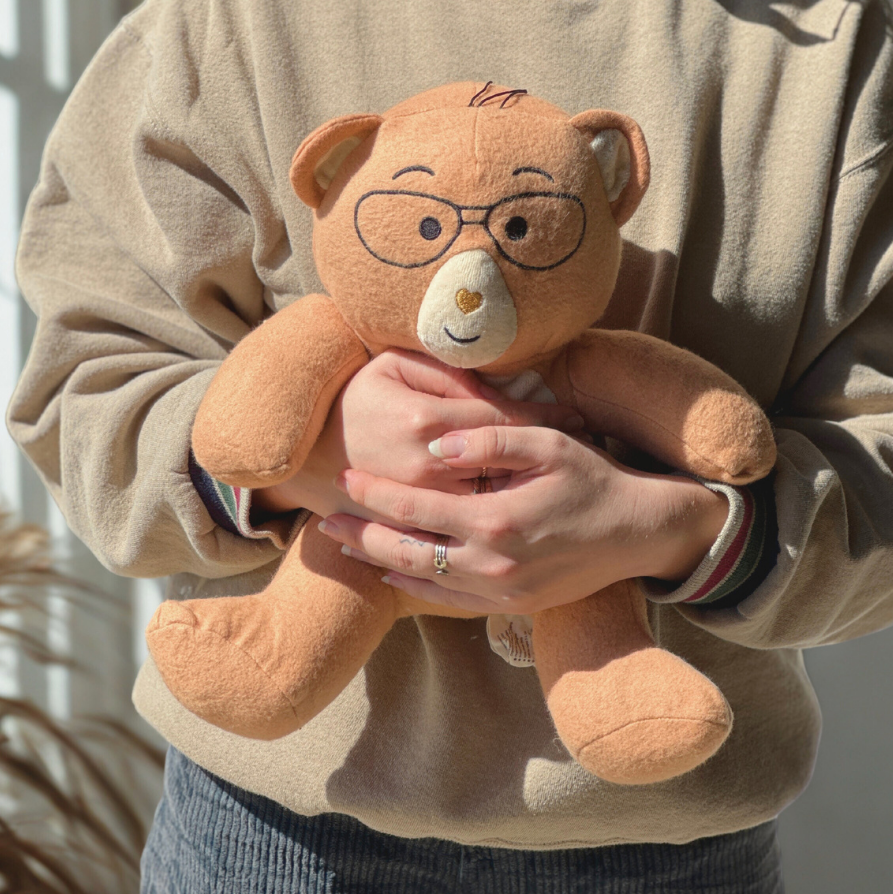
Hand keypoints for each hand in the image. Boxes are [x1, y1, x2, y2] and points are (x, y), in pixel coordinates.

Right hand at [253, 350, 584, 517]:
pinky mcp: (414, 527)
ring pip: (488, 497)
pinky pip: (462, 525)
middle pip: (499, 464)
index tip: (575, 417)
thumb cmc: (361, 394)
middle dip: (540, 457)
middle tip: (581, 446)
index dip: (539, 415)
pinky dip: (496, 512)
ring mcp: (420, 502)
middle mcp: (424, 468)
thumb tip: (503, 386)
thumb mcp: (398, 366)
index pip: (499, 419)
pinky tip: (522, 505)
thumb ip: (450, 374)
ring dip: (526, 488)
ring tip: (566, 475)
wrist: (311, 442)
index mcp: (424, 422)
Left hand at [317, 425, 728, 613]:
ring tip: (347, 547)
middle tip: (324, 520)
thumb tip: (436, 446)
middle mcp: (490, 564)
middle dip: (360, 534)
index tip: (344, 477)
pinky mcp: (511, 606)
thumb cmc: (593, 479)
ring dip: (379, 562)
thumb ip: (490, 441)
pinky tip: (394, 572)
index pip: (413, 509)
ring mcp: (500, 591)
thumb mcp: (548, 444)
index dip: (373, 493)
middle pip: (405, 551)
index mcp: (493, 521)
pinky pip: (449, 601)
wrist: (637, 531)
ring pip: (421, 581)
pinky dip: (415, 587)